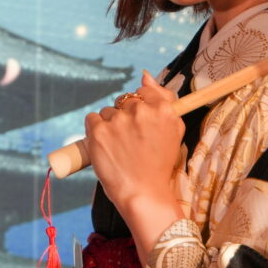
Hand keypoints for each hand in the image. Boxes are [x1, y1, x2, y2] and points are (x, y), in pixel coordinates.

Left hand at [84, 70, 183, 209]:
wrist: (143, 194)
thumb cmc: (159, 165)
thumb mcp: (174, 131)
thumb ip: (164, 99)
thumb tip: (144, 74)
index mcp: (162, 109)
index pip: (144, 91)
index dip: (139, 107)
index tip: (139, 122)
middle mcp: (141, 110)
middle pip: (125, 101)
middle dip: (125, 116)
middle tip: (130, 140)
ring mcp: (118, 120)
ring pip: (108, 111)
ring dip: (110, 125)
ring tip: (119, 147)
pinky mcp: (99, 131)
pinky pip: (92, 119)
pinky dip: (95, 131)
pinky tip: (105, 145)